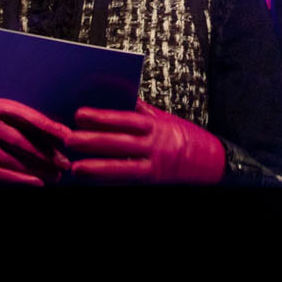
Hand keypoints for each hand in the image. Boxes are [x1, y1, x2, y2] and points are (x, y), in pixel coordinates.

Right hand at [0, 94, 71, 184]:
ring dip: (36, 168)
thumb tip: (39, 129)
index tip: (66, 134)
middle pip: (20, 140)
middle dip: (46, 152)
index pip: (23, 114)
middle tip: (65, 161)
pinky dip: (19, 179)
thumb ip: (3, 115)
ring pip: (12, 159)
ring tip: (55, 174)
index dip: (46, 126)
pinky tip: (35, 182)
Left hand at [65, 101, 225, 183]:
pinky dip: (110, 182)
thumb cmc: (186, 137)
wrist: (212, 162)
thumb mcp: (165, 119)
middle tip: (69, 139)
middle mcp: (156, 146)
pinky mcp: (154, 182)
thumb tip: (115, 99)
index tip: (80, 115)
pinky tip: (94, 182)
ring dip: (97, 168)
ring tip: (76, 168)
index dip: (102, 117)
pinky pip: (129, 182)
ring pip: (123, 168)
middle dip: (93, 141)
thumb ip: (141, 112)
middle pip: (120, 143)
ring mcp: (155, 167)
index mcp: (157, 126)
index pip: (126, 119)